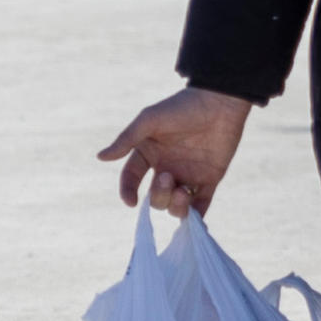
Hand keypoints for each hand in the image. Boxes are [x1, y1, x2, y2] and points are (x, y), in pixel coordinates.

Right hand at [97, 85, 252, 215]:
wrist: (219, 103)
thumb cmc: (181, 108)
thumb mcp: (149, 120)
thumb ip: (126, 140)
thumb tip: (101, 157)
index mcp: (149, 154)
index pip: (132, 178)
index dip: (128, 191)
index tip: (130, 201)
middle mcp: (166, 168)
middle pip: (155, 197)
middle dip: (159, 194)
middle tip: (169, 177)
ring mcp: (188, 176)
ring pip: (175, 206)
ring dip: (175, 206)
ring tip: (183, 192)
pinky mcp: (209, 181)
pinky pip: (200, 206)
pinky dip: (195, 217)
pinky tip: (193, 215)